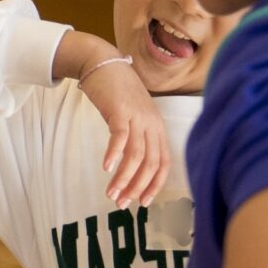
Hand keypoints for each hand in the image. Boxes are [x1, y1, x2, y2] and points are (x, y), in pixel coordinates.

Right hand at [76, 55, 171, 206]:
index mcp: (157, 128)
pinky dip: (114, 154)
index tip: (142, 202)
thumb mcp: (132, 116)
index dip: (154, 185)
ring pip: (136, 154)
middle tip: (121, 203)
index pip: (163, 163)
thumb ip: (135, 136)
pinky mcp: (120, 110)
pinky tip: (106, 168)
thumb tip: (129, 163)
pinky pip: (120, 136)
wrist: (104, 63)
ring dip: (124, 177)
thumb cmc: (116, 92)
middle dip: (137, 187)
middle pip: (150, 163)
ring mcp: (138, 117)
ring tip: (110, 193)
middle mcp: (152, 124)